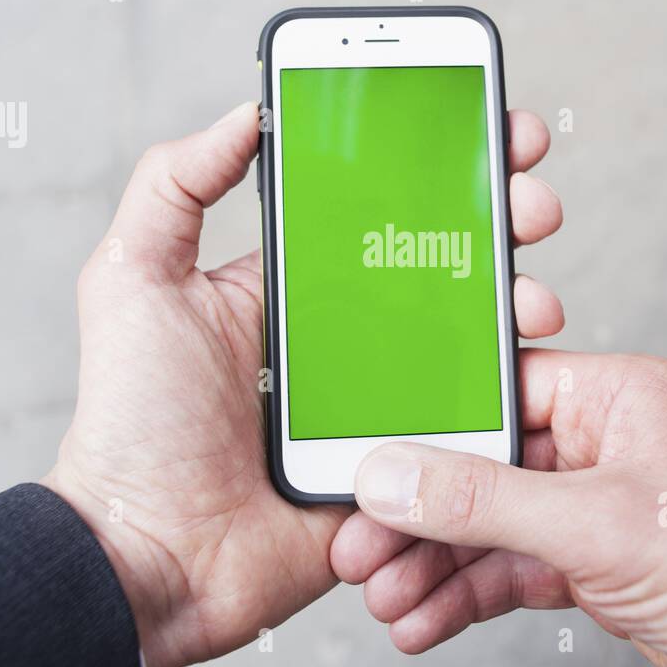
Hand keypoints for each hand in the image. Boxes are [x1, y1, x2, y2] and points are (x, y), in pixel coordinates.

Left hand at [42, 102, 564, 666]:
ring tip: (532, 296)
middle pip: (447, 260)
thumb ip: (173, 185)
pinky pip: (470, 421)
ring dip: (519, 302)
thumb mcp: (133, 280)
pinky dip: (509, 394)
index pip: (381, 205)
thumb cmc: (134, 420)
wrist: (155, 553)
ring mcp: (383, 397)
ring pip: (474, 337)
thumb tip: (246, 113)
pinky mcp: (406, 459)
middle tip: (531, 204)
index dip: (441, 163)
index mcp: (298, 283)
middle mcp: (350, 331)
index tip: (491, 131)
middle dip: (503, 219)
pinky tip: (527, 367)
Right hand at [331, 350, 666, 666]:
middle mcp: (608, 443)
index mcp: (616, 395)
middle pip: (486, 468)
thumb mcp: (597, 524)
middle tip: (362, 551)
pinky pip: (521, 570)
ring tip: (388, 599)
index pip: (496, 395)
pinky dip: (474, 596)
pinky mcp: (607, 564)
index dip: (427, 431)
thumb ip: (484, 499)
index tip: (367, 466)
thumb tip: (393, 474)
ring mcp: (606, 507)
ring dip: (439, 565)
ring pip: (496, 526)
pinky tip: (430, 619)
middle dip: (421, 517)